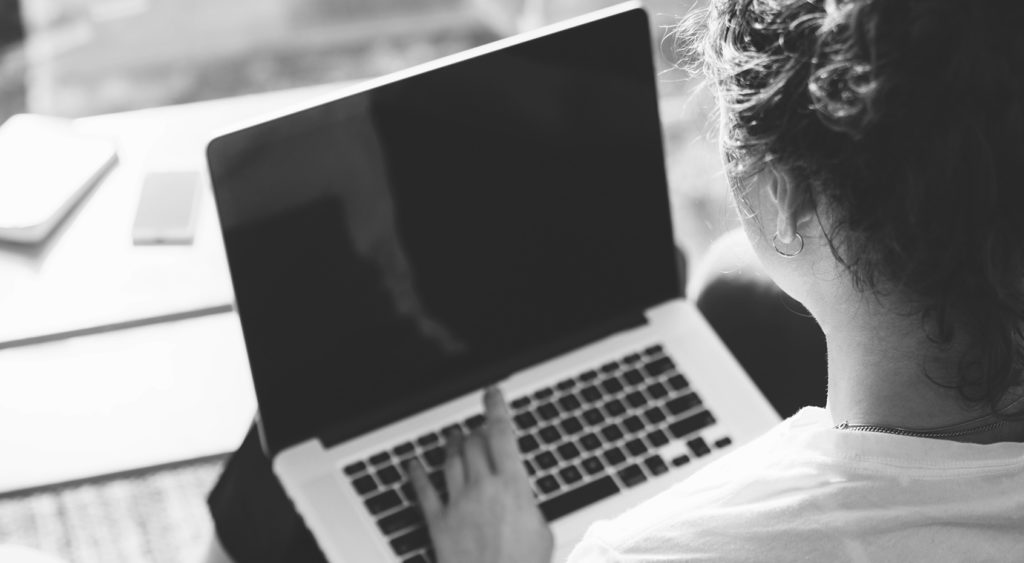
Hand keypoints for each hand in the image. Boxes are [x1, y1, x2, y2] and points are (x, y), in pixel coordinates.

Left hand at [409, 386, 553, 562]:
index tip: (492, 393)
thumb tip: (521, 499)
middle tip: (478, 428)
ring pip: (450, 461)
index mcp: (513, 487)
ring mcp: (459, 505)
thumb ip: (528, 505)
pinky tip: (413, 465)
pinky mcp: (439, 524)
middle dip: (476, 432)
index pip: (502, 435)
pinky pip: (424, 493)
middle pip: (474, 444)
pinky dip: (417, 475)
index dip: (496, 408)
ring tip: (452, 437)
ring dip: (451, 445)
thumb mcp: (542, 531)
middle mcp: (483, 489)